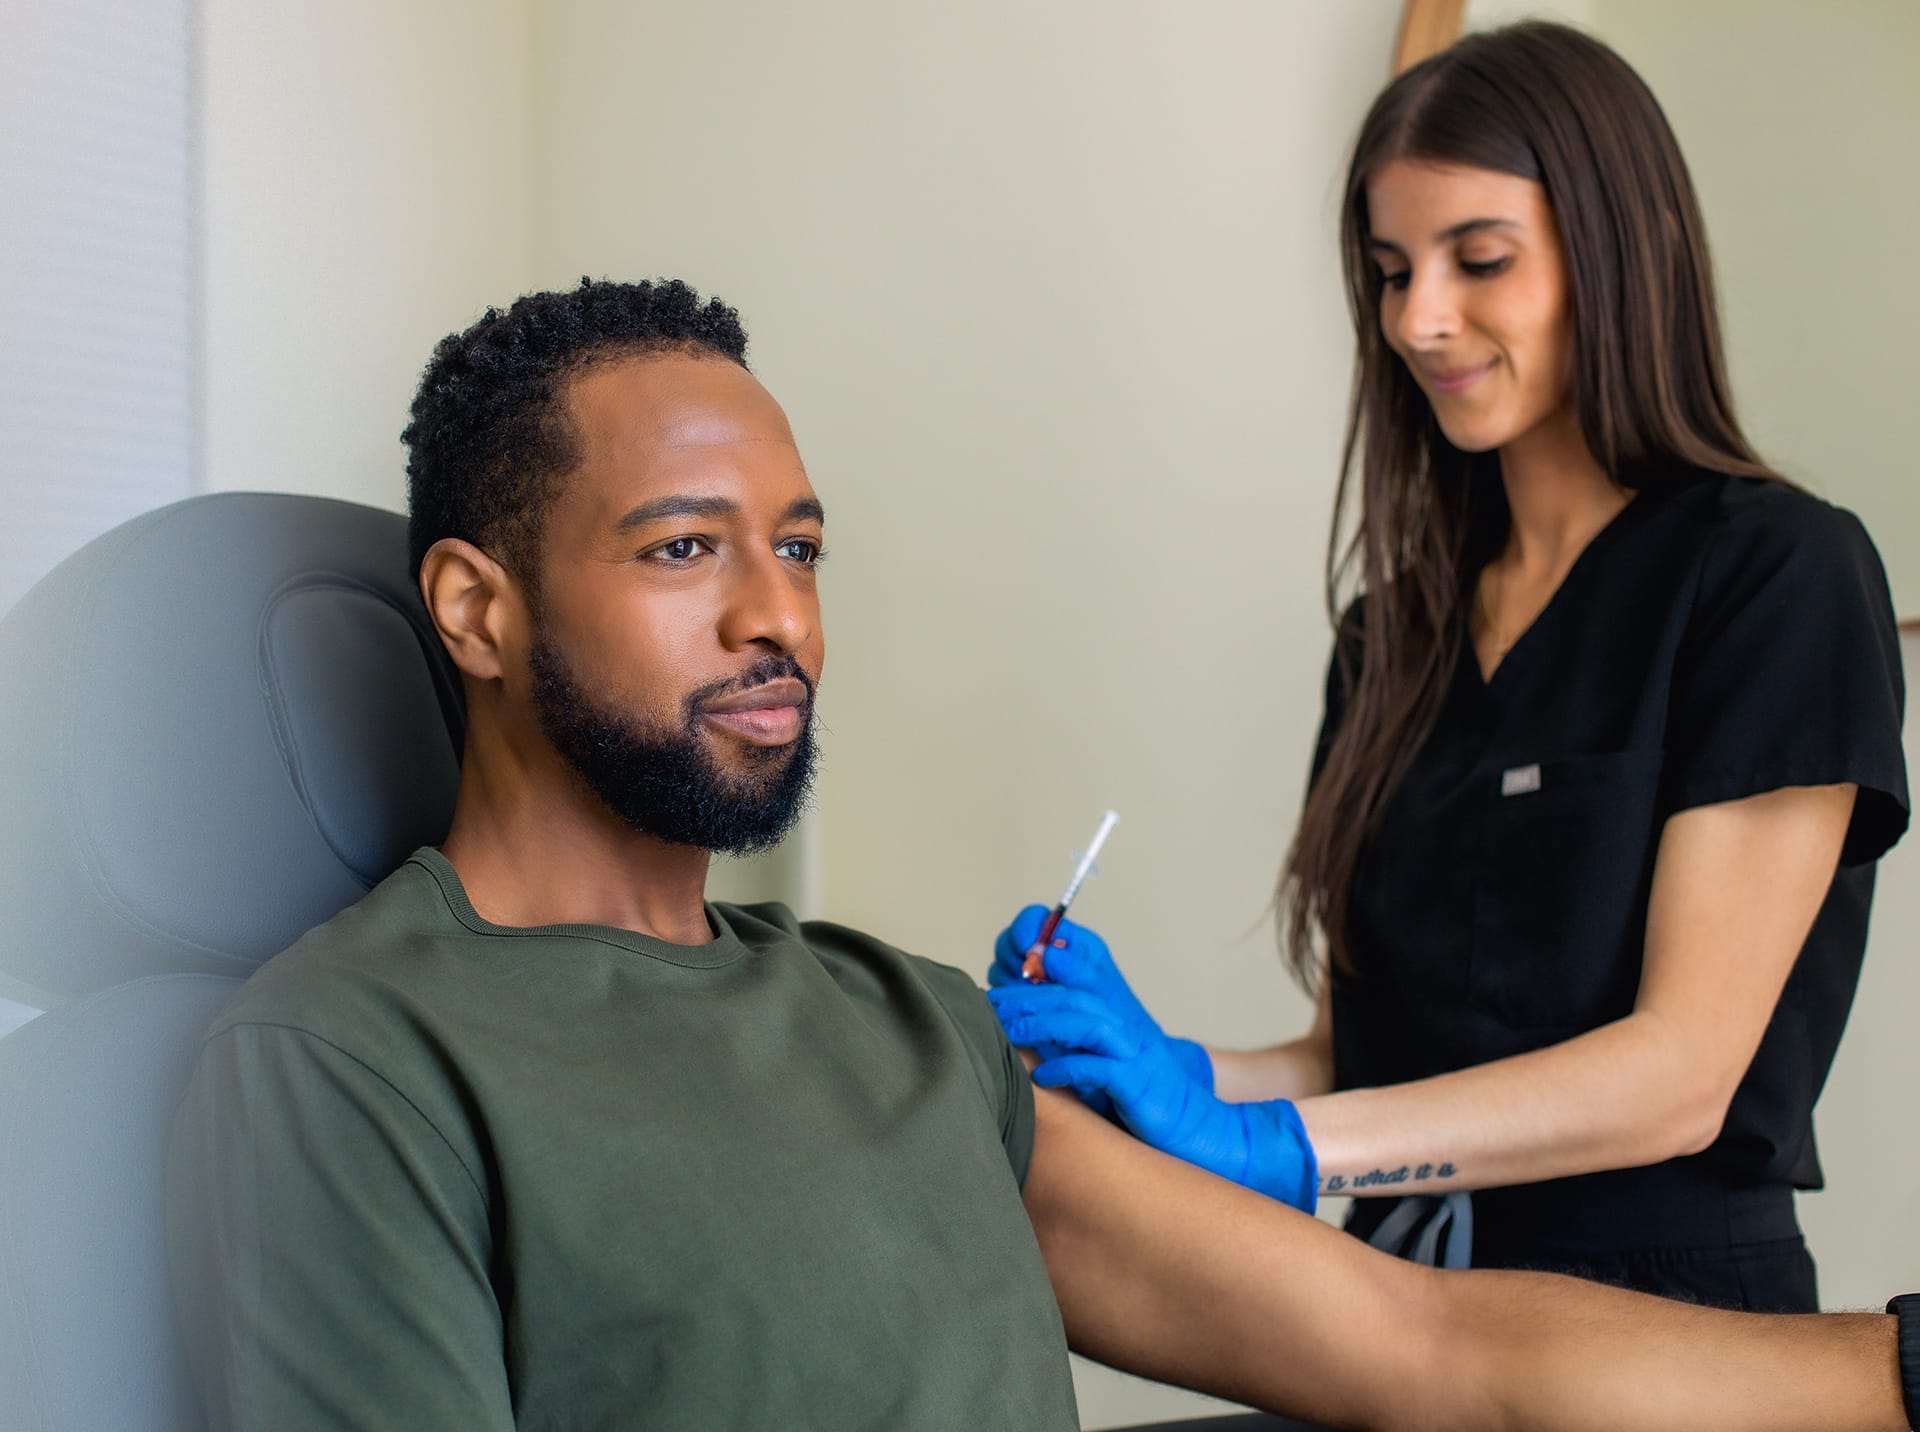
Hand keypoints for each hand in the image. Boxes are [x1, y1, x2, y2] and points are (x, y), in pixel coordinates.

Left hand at [987, 905, 1212, 1090]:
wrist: (1181, 1117)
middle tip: (990, 1005)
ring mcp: (1129, 1049)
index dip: (1033, 972)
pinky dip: (1067, 1069)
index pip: (1069, 976)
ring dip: (1042, 1027)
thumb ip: (1062, 1028)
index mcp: (1109, 1008)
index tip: (997, 980)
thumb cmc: (1127, 1084)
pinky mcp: (1134, 1080)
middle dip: (1025, 998)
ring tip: (1009, 1035)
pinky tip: (1041, 1077)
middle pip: (1069, 996)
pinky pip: (1097, 1068)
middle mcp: (1120, 1021)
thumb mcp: (1094, 1051)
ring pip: (1083, 1024)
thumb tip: (1012, 1018)